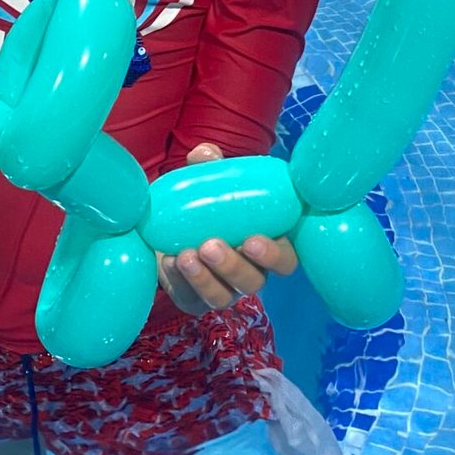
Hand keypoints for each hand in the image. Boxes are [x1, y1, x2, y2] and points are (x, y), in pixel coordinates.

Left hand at [157, 144, 299, 315]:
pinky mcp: (196, 301)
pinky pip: (191, 298)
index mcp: (266, 246)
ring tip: (185, 254)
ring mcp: (224, 291)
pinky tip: (169, 261)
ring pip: (223, 296)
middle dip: (232, 265)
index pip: (285, 259)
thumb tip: (204, 153)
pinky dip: (179, 281)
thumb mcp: (211, 186)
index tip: (253, 238)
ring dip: (204, 277)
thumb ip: (211, 168)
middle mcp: (250, 273)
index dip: (274, 254)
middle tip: (210, 244)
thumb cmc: (208, 207)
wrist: (172, 229)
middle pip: (254, 282)